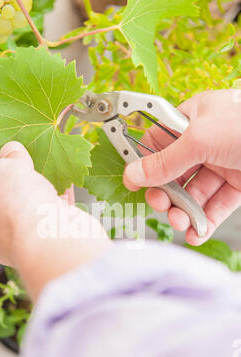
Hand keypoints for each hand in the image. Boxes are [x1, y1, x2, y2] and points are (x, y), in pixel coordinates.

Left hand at [0, 142, 109, 298]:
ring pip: (31, 204)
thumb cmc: (18, 210)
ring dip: (39, 184)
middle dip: (15, 175)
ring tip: (45, 162)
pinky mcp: (52, 237)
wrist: (54, 238)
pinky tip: (65, 179)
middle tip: (22, 155)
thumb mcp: (3, 170)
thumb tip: (12, 152)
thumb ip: (6, 158)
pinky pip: (54, 211)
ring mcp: (27, 238)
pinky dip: (59, 196)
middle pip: (4, 197)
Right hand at [123, 89, 240, 244]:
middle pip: (173, 173)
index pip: (158, 140)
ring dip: (183, 211)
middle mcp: (205, 142)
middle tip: (161, 205)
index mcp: (193, 118)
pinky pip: (214, 205)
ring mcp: (222, 164)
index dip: (143, 161)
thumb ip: (165, 160)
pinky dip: (204, 220)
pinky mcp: (237, 185)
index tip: (132, 181)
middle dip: (165, 193)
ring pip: (193, 193)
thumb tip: (134, 173)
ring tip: (181, 222)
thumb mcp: (200, 138)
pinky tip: (196, 232)